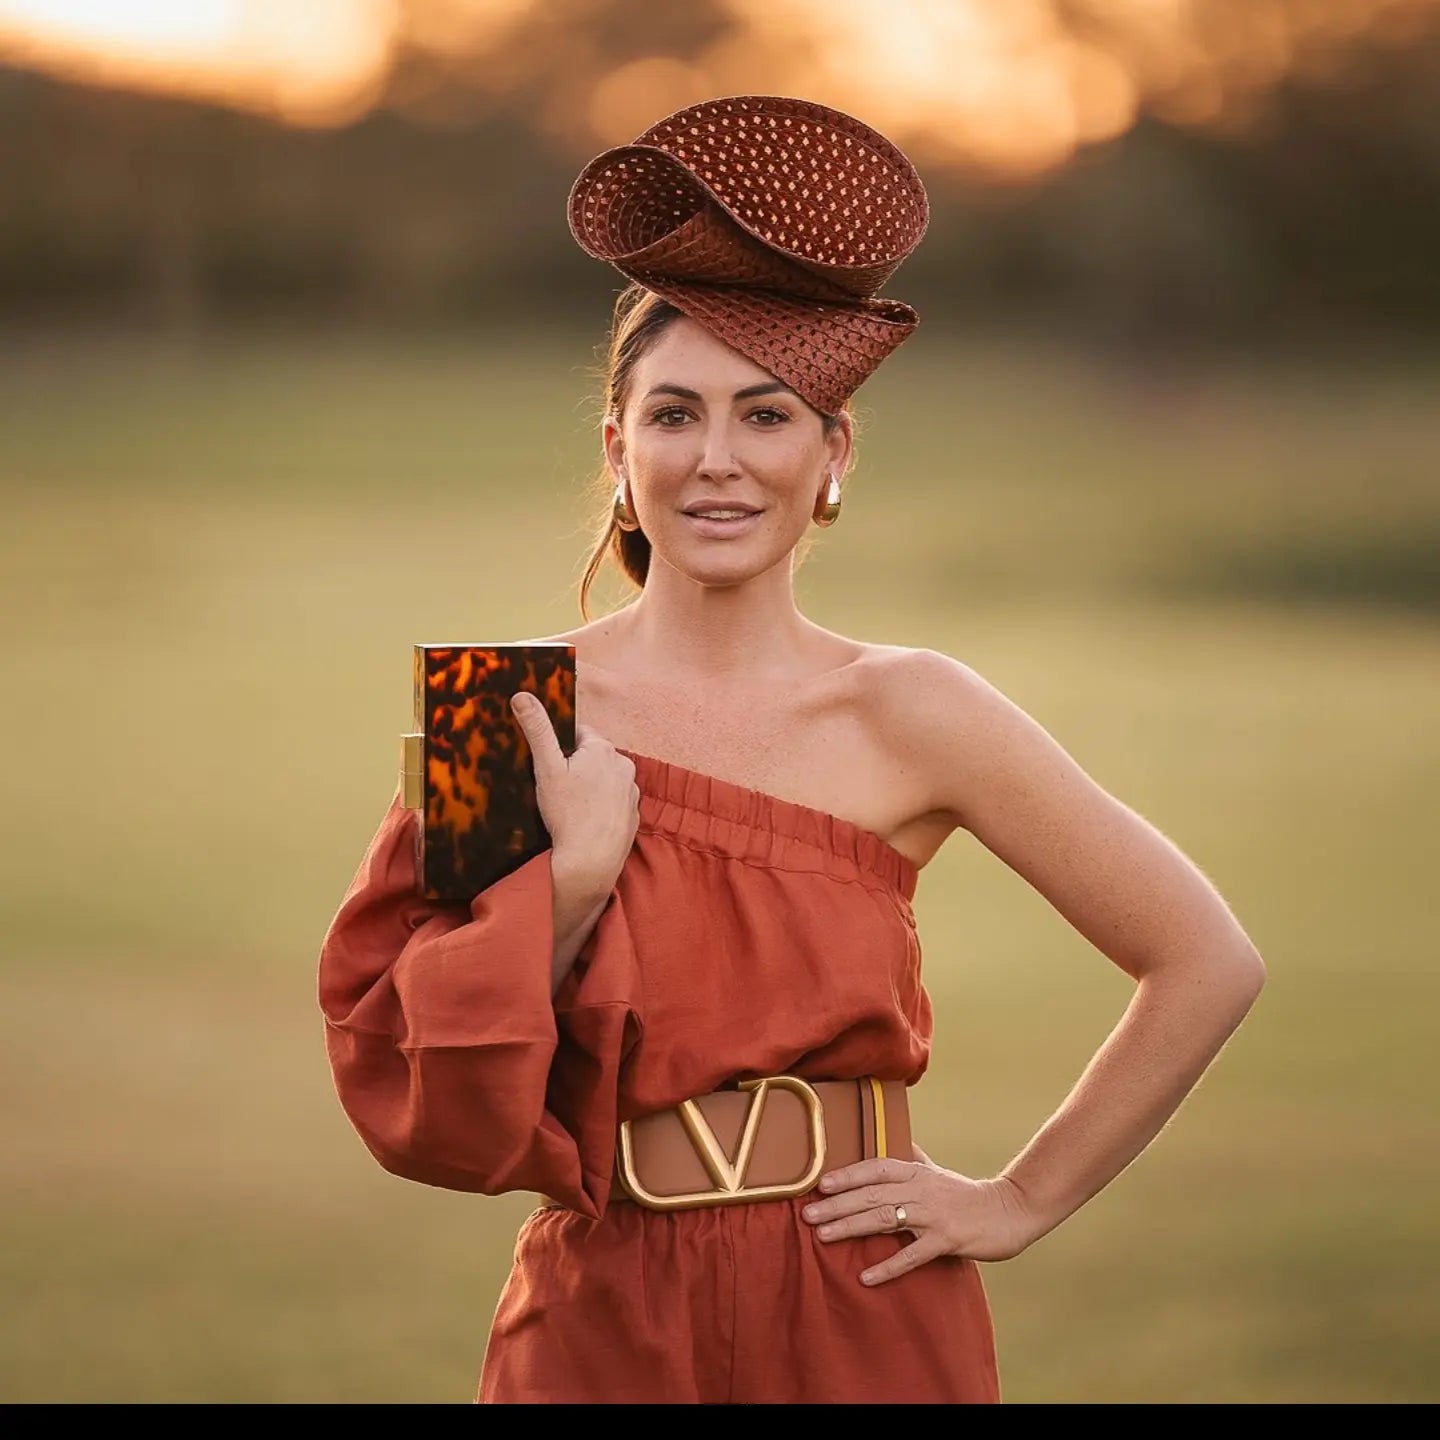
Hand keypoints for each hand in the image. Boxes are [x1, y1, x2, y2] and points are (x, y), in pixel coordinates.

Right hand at [509, 693, 639, 888]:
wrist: (589, 862)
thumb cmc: (567, 813)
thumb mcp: (546, 768)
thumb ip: (537, 730)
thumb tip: (522, 695)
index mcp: (603, 749)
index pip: (579, 734)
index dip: (561, 748)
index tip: (550, 766)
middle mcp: (624, 766)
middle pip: (593, 757)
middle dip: (576, 767)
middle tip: (557, 788)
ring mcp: (631, 792)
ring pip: (604, 780)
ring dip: (590, 788)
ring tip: (571, 808)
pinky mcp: (633, 816)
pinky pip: (613, 803)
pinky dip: (601, 809)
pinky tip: (585, 821)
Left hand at [800, 1145, 1040, 1285]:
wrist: (1009, 1212)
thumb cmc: (967, 1193)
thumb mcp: (937, 1171)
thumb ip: (913, 1158)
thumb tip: (896, 1138)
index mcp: (916, 1172)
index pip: (875, 1168)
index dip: (847, 1174)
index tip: (820, 1183)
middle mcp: (921, 1189)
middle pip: (872, 1194)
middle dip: (837, 1204)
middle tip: (807, 1214)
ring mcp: (934, 1215)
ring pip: (884, 1218)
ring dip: (851, 1227)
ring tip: (823, 1236)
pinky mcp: (947, 1240)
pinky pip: (912, 1255)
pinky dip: (888, 1266)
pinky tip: (866, 1277)